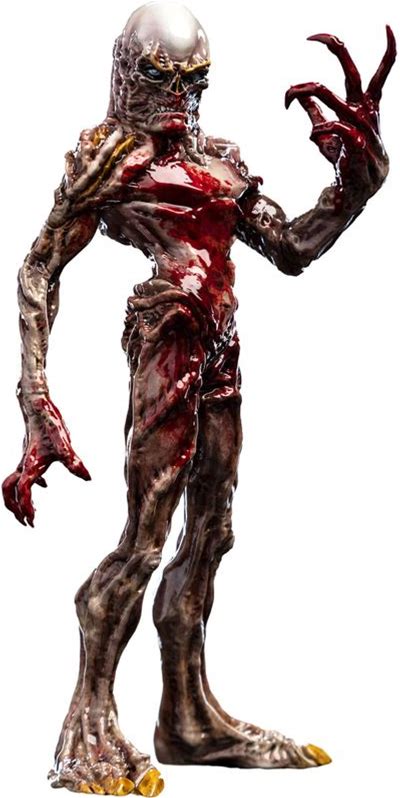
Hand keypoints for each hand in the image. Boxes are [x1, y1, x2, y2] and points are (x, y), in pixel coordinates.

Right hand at [2, 395, 90, 526]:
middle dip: (15, 509)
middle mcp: (23, 465)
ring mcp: (24, 460)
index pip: (23, 493)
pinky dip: (31, 485)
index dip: (26, 508)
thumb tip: (87, 477)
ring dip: (17, 499)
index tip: (33, 522)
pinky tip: (45, 485)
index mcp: (30, 466)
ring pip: (11, 484)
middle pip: (8, 492)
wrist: (38, 406)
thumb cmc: (49, 423)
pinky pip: (23, 474)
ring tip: (30, 510)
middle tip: (26, 522)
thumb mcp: (64, 443)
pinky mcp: (29, 454)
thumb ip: (73, 461)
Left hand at [285, 27, 395, 208]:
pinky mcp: (359, 148)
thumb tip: (299, 95)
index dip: (372, 53)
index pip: (374, 74)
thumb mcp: (326, 137)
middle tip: (313, 37)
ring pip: (337, 98)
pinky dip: (323, 126)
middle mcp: (367, 115)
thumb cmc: (345, 166)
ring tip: (291, 93)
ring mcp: (365, 131)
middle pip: (355, 75)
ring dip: (310, 91)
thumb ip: (315, 113)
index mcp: (364, 108)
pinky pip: (340, 128)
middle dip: (337, 51)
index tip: (337, 37)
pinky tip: (315, 133)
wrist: (352, 197)